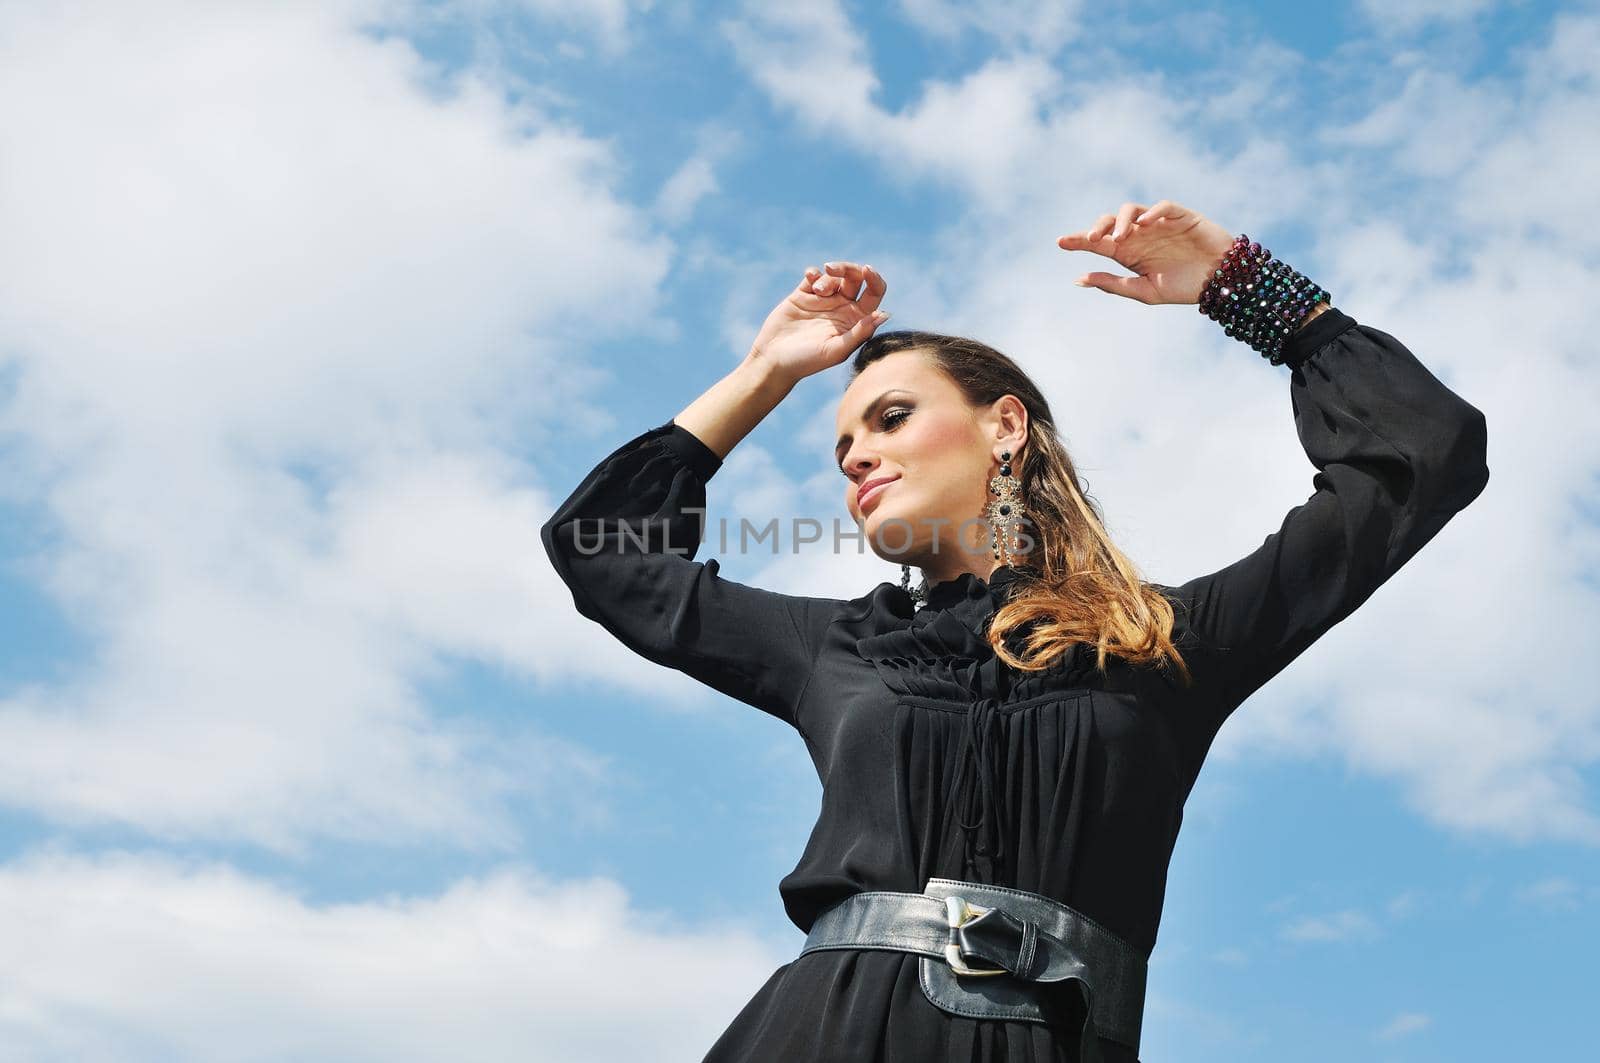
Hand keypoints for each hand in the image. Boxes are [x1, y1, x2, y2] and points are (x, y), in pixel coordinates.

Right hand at [749, 261, 889, 384]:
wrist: (773, 361)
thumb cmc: (806, 362)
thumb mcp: (835, 350)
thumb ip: (859, 333)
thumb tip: (884, 314)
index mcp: (856, 320)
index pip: (874, 293)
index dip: (874, 278)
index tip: (866, 270)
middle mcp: (842, 308)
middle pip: (855, 278)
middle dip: (847, 268)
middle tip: (832, 269)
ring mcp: (823, 301)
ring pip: (834, 275)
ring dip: (828, 276)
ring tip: (817, 290)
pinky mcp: (803, 295)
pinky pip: (813, 276)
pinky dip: (813, 273)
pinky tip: (809, 278)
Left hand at [1056, 200, 1235, 304]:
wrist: (1220, 284)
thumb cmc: (1183, 288)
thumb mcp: (1145, 291)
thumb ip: (1113, 285)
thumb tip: (1078, 279)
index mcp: (1128, 253)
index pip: (1098, 241)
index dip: (1078, 239)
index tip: (1059, 242)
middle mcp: (1140, 235)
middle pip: (1109, 222)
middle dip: (1097, 227)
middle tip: (1090, 240)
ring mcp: (1159, 223)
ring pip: (1132, 210)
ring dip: (1121, 221)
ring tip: (1119, 238)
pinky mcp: (1181, 216)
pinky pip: (1163, 207)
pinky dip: (1153, 212)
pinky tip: (1144, 224)